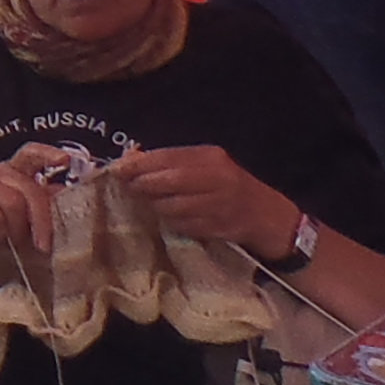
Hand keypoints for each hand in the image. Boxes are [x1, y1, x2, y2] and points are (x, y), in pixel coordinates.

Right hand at [0, 156, 63, 259]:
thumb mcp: (28, 222)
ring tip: (8, 241)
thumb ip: (45, 205)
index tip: (66, 160)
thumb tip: (66, 191)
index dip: (48, 154)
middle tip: (42, 244)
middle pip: (29, 187)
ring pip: (13, 202)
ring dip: (15, 229)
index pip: (30, 154)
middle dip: (40, 219)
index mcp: (12, 175)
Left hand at [112, 144, 290, 258]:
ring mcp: (219, 205)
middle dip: (144, 185)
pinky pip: (183, 225)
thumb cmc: (229, 186)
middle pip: (169, 181)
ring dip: (156, 206)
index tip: (117, 170)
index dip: (139, 164)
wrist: (268, 215)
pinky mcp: (218, 228)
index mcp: (210, 157)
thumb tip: (131, 159)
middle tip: (129, 188)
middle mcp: (216, 178)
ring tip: (154, 204)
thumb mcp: (206, 165)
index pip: (168, 157)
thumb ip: (172, 162)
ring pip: (173, 206)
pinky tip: (174, 218)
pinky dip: (173, 222)